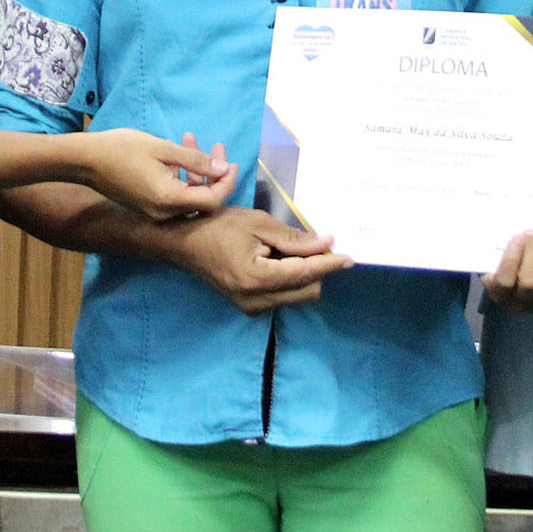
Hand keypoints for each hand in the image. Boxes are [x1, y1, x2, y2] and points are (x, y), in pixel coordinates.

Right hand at [83, 130, 238, 219]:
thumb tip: (222, 168)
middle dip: (213, 173)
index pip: (211, 200)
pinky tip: (177, 152)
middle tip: (217, 147)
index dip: (226, 183)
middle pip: (201, 199)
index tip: (231, 162)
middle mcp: (163, 213)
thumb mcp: (162, 148)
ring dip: (195, 170)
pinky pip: (172, 195)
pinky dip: (180, 175)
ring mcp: (153, 211)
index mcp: (169, 200)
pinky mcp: (146, 205)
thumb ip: (194, 159)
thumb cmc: (121, 149)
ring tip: (191, 138)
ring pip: (186, 195)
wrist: (83, 160)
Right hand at [175, 208, 352, 314]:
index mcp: (257, 278)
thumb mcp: (257, 223)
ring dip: (306, 276)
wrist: (183, 243)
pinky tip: (281, 260)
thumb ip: (293, 237)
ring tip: (294, 250)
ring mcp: (251, 307)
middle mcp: (256, 300)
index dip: (329, 265)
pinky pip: (283, 297)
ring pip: (298, 297)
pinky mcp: (249, 308)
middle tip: (317, 245)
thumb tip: (327, 243)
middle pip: (307, 291)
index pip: (305, 274)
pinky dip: (291, 281)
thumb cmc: (217, 227)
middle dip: (318, 270)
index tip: (349, 256)